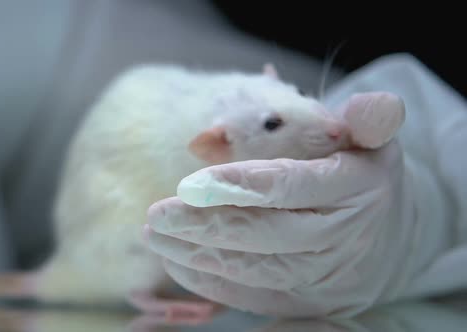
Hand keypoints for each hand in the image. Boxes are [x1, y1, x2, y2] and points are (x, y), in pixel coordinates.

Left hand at [144, 93, 451, 317]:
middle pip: (267, 234)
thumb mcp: (367, 136)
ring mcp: (326, 276)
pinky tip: (176, 261)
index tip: (188, 185)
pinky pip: (253, 297)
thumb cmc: (361, 173)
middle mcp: (344, 236)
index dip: (240, 186)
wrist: (387, 235)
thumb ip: (358, 118)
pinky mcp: (307, 304)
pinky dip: (210, 282)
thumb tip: (361, 103)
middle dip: (205, 226)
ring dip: (198, 255)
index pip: (293, 186)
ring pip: (255, 270)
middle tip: (156, 215)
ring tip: (155, 235)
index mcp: (358, 186)